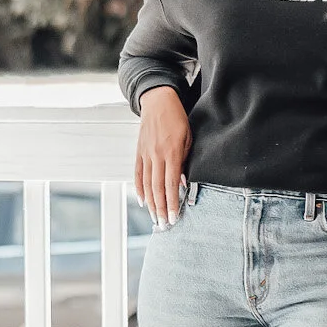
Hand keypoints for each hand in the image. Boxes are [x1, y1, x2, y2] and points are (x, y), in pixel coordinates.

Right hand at [134, 86, 191, 226]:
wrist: (158, 102)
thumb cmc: (177, 119)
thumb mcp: (188, 138)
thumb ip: (185, 162)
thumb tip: (182, 184)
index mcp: (171, 153)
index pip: (171, 184)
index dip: (172, 203)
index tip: (174, 217)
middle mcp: (157, 155)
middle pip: (157, 188)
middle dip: (161, 208)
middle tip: (164, 224)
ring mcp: (146, 154)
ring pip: (147, 184)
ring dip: (151, 203)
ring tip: (155, 218)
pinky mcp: (139, 152)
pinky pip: (138, 174)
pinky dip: (139, 189)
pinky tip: (143, 201)